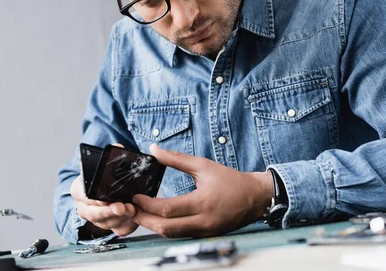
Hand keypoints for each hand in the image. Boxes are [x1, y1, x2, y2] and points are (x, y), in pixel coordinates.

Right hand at [70, 144, 137, 236]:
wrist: (107, 189)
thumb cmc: (104, 177)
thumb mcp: (105, 164)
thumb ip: (111, 155)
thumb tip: (118, 148)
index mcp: (78, 189)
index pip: (82, 194)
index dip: (92, 199)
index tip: (103, 199)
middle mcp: (84, 207)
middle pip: (93, 213)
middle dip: (108, 211)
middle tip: (122, 207)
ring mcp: (96, 219)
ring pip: (106, 223)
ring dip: (120, 218)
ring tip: (132, 210)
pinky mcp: (109, 227)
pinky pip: (117, 230)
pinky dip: (126, 226)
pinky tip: (134, 220)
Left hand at [132, 144, 273, 237]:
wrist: (254, 198)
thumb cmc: (229, 179)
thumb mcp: (203, 165)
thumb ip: (176, 159)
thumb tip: (154, 149)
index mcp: (202, 202)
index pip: (167, 209)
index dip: (147, 205)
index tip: (135, 196)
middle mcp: (203, 221)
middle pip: (165, 228)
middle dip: (144, 221)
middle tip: (130, 210)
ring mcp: (204, 231)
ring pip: (171, 235)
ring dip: (153, 226)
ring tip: (140, 214)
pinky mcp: (205, 235)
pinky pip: (180, 235)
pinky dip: (166, 228)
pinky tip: (157, 219)